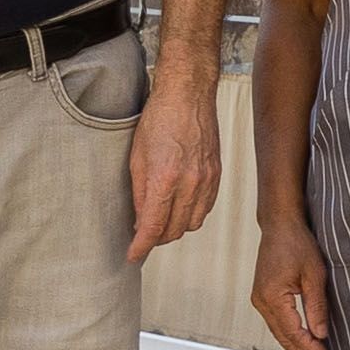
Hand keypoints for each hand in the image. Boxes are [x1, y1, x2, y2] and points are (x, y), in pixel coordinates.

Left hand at [127, 50, 222, 263]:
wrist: (188, 94)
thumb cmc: (159, 118)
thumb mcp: (137, 156)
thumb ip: (139, 192)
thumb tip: (139, 219)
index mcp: (165, 178)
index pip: (152, 227)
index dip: (141, 246)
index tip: (133, 255)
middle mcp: (189, 183)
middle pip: (174, 230)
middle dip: (156, 239)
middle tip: (143, 235)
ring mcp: (206, 179)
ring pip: (192, 223)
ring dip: (175, 229)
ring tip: (161, 221)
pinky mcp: (217, 174)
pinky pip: (206, 208)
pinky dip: (192, 215)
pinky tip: (180, 208)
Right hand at [251, 218, 331, 349]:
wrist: (280, 225)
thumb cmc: (298, 244)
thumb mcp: (315, 274)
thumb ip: (317, 306)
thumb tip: (321, 335)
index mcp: (272, 297)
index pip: (292, 333)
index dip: (309, 348)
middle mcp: (261, 302)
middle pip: (283, 337)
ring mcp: (259, 299)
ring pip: (278, 332)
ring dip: (297, 346)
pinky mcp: (263, 296)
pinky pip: (277, 322)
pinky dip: (290, 334)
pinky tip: (304, 339)